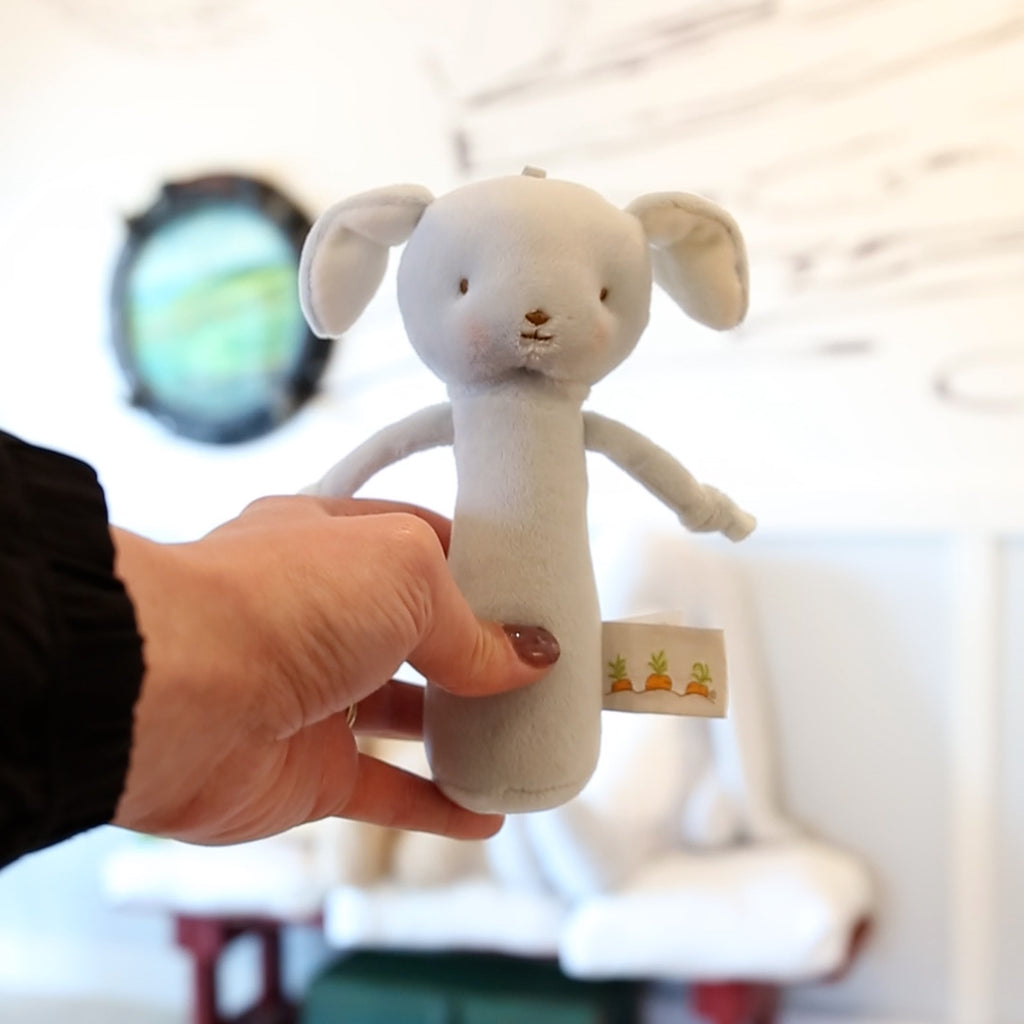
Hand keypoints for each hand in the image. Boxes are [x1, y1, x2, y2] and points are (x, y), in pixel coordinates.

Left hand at [110, 497, 558, 844]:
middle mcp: (321, 617)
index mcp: (333, 542)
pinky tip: (485, 815)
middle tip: (539, 670)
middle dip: (476, 652)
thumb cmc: (279, 600)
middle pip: (416, 635)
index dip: (479, 566)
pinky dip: (437, 806)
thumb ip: (471, 624)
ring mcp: (313, 695)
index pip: (421, 546)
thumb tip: (528, 656)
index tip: (534, 592)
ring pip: (403, 713)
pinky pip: (386, 791)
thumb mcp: (404, 574)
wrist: (171, 693)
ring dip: (462, 729)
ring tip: (524, 736)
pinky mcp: (306, 771)